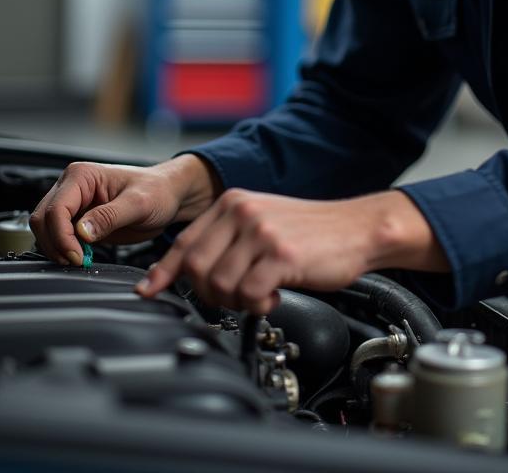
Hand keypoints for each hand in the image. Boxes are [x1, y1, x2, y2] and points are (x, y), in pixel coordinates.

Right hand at [29, 154, 219, 264]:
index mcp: (82, 175)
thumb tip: (81, 231)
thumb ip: (109, 216)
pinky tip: (81, 256)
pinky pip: (58, 237)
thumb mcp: (138, 204)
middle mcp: (72, 187)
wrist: (169, 196)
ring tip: (81, 259)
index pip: (56, 209)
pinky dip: (63, 249)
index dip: (62, 236)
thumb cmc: (158, 191)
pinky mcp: (78, 220)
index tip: (77, 256)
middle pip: (43, 220)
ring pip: (45, 230)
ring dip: (57, 248)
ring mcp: (74, 203)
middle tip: (78, 261)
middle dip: (56, 244)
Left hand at [135, 188, 448, 313]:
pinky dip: (257, 306)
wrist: (358, 229)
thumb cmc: (312, 233)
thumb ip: (227, 240)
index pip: (185, 242)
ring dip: (236, 302)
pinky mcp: (281, 254)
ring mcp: (261, 231)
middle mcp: (243, 212)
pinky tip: (273, 298)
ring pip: (220, 284)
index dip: (163, 271)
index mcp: (233, 203)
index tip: (149, 290)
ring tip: (259, 296)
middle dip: (209, 294)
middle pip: (195, 268)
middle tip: (234, 299)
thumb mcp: (261, 224)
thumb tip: (190, 270)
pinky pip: (249, 294)